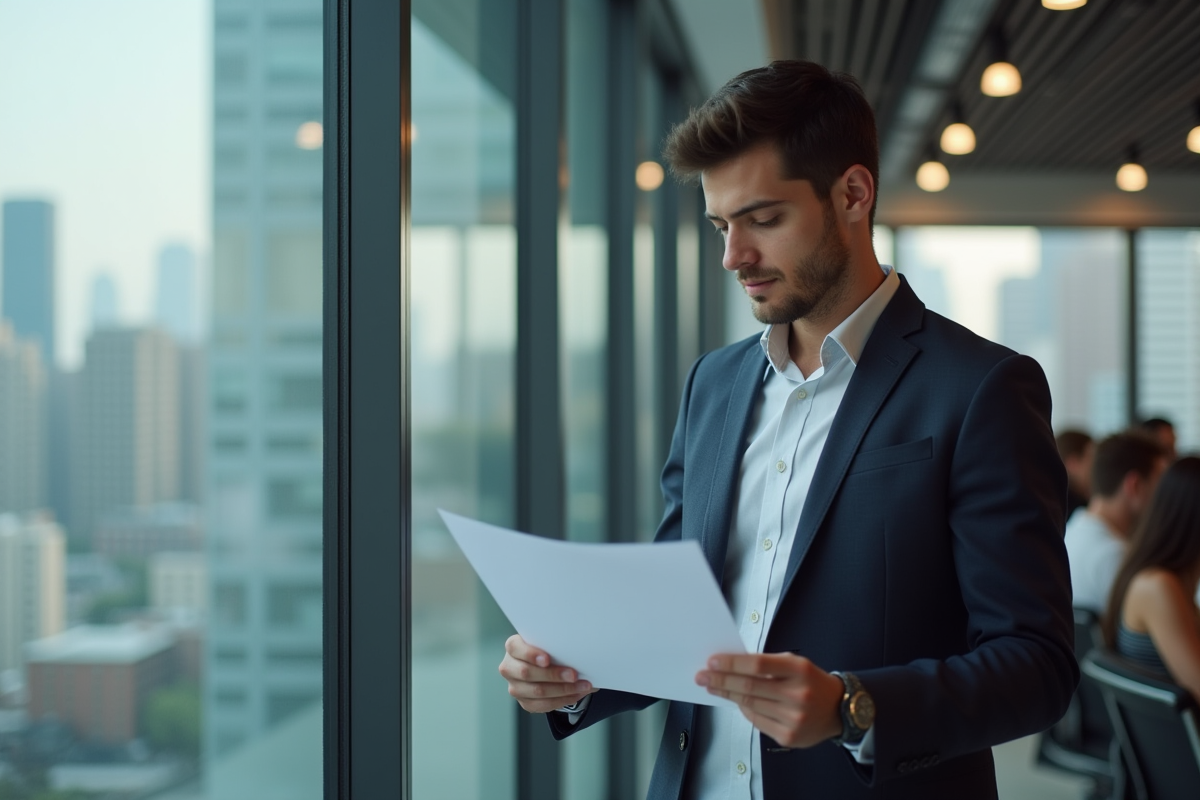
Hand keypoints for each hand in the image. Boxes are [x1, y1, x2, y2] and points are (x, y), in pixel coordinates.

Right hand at [498, 634, 595, 713]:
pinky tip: (576, 693)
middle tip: (573, 674)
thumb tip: (578, 651)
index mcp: (513, 647)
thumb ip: (555, 644)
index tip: (547, 659)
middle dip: (553, 675)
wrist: (543, 665)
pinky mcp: (525, 702)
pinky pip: (544, 705)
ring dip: (563, 690)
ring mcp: (515, 687)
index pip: (515, 648)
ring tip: (582, 685)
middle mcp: (509, 667)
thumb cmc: (547, 650)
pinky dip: (563, 699)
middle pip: (527, 673)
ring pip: (537, 691)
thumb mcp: (548, 642)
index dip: (530, 654)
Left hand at [696, 653, 843, 747]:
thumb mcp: (795, 664)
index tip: (713, 661)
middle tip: (703, 676)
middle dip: (721, 680)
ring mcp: (793, 718)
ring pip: (750, 705)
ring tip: (713, 687)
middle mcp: (798, 694)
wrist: (838, 709)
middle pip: (749, 687)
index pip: (758, 665)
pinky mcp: (788, 736)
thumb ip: (767, 664)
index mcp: (799, 670)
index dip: (732, 663)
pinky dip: (743, 710)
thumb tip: (732, 665)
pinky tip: (736, 701)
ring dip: (727, 695)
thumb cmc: (811, 682)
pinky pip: (756, 721)